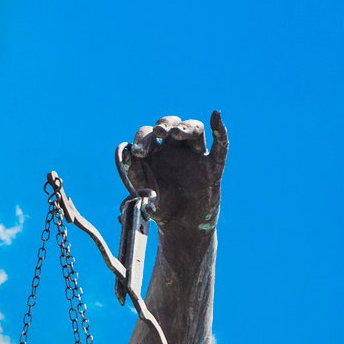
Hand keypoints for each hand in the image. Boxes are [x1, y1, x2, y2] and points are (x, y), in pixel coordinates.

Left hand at [123, 111, 227, 232]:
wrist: (181, 228)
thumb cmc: (160, 207)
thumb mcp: (143, 192)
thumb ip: (133, 173)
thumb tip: (124, 151)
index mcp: (155, 152)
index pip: (148, 134)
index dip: (143, 138)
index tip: (139, 152)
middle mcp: (174, 149)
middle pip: (170, 124)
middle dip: (164, 124)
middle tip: (158, 132)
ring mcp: (194, 156)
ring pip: (194, 129)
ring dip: (185, 127)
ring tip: (176, 133)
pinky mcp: (212, 167)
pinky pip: (220, 146)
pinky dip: (220, 130)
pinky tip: (216, 115)